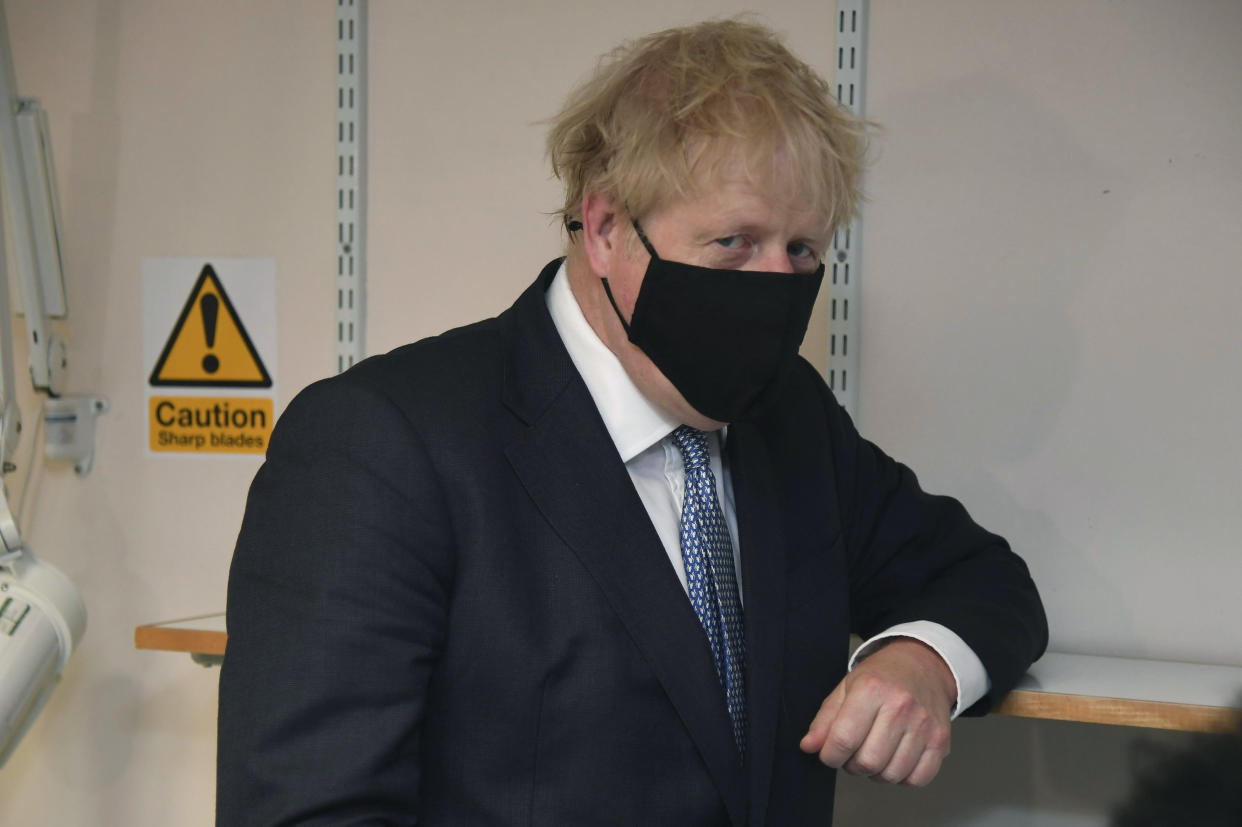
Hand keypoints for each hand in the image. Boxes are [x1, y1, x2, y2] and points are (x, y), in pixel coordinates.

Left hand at [798, 638, 954, 785]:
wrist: (923, 665)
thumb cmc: (882, 677)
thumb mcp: (846, 687)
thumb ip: (825, 719)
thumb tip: (809, 746)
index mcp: (871, 689)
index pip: (843, 739)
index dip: (829, 755)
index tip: (830, 753)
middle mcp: (900, 706)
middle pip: (868, 762)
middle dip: (852, 766)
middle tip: (853, 753)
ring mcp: (924, 725)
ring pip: (891, 774)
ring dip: (876, 773)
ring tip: (874, 753)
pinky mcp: (941, 740)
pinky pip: (918, 779)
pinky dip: (902, 777)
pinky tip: (895, 759)